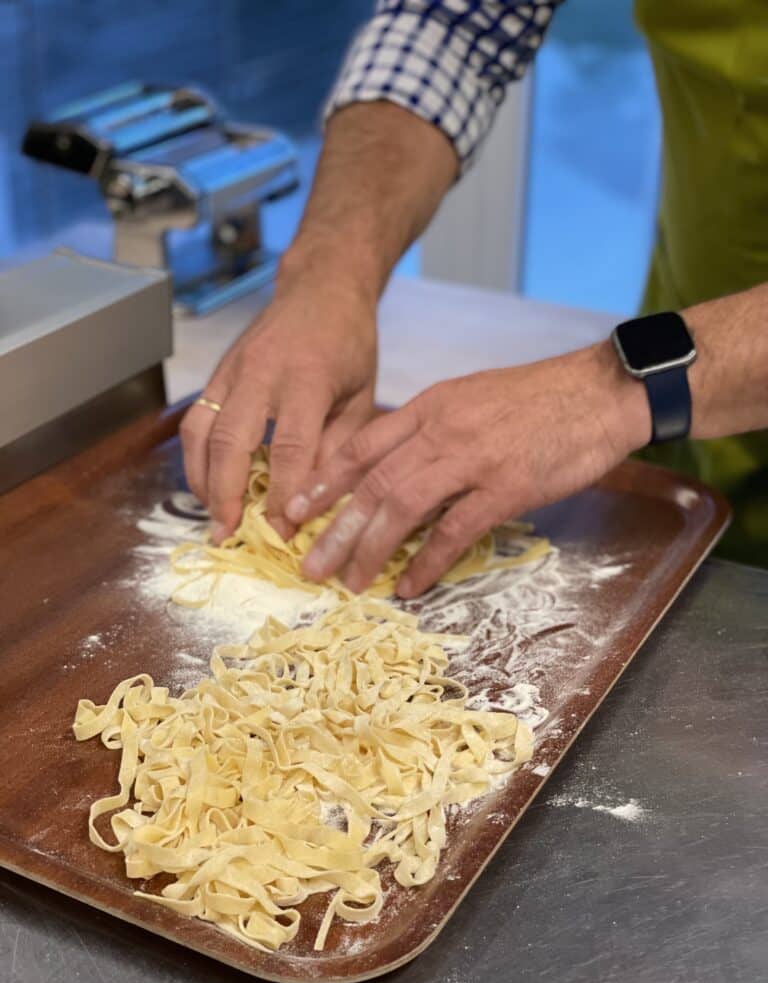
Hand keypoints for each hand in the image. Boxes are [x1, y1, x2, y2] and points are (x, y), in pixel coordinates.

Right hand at [180, 257, 377, 542]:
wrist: (321, 288)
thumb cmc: (350, 344)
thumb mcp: (362, 396)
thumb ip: (339, 446)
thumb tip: (313, 499)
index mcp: (307, 379)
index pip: (289, 449)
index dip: (284, 496)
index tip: (284, 532)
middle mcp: (262, 373)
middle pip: (232, 443)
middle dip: (228, 495)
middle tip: (229, 535)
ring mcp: (233, 370)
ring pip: (202, 432)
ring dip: (203, 480)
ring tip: (214, 518)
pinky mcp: (218, 372)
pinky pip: (196, 420)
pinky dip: (196, 458)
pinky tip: (207, 485)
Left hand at [284, 341, 650, 597]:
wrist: (600, 392)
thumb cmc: (539, 396)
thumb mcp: (472, 397)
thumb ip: (433, 426)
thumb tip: (401, 463)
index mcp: (430, 405)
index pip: (362, 445)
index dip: (325, 481)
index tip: (297, 510)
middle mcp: (441, 430)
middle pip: (372, 484)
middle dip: (336, 529)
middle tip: (311, 566)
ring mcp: (472, 459)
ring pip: (402, 507)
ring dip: (371, 549)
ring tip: (351, 582)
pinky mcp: (505, 488)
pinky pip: (454, 531)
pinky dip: (427, 562)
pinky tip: (410, 585)